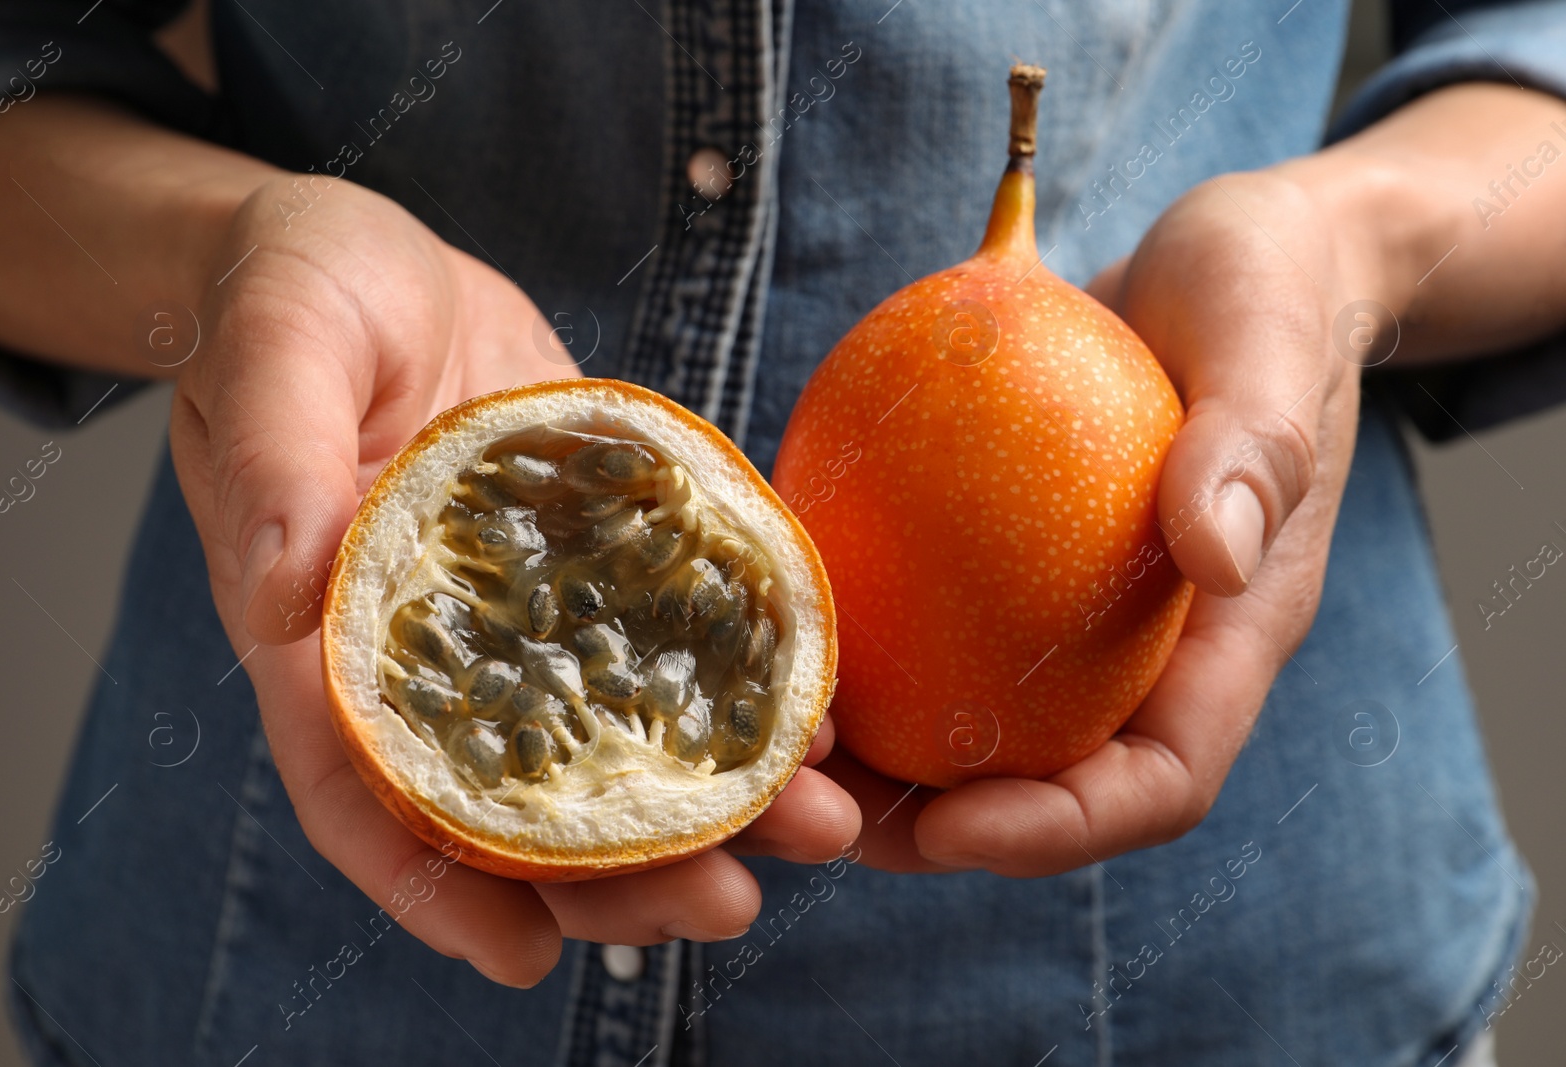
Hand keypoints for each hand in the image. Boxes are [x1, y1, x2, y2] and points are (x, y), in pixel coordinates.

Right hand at [171, 177, 858, 983]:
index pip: (369, 790)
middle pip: (517, 796)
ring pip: (610, 733)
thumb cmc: (289, 293)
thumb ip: (278, 464)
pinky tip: (810, 706)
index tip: (523, 961)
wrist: (368, 254)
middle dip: (621, 866)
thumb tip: (279, 594)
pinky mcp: (593, 554)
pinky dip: (731, 678)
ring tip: (814, 823)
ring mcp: (525, 609)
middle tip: (734, 900)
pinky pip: (665, 632)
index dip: (432, 887)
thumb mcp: (275, 351)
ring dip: (705, 791)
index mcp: (329, 635)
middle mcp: (435, 649)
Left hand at [827, 169, 1365, 874]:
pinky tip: (768, 614)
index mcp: (1223, 642)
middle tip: (813, 805)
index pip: (1158, 782)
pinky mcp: (1000, 561)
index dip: (1062, 829)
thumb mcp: (1272, 342)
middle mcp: (1140, 651)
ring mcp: (1066, 612)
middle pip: (1038, 783)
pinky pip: (922, 619)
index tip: (951, 828)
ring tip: (765, 737)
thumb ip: (1254, 445)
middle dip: (924, 821)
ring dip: (864, 748)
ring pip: (963, 720)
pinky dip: (853, 635)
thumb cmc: (1267, 293)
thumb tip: (1217, 553)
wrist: (1222, 257)